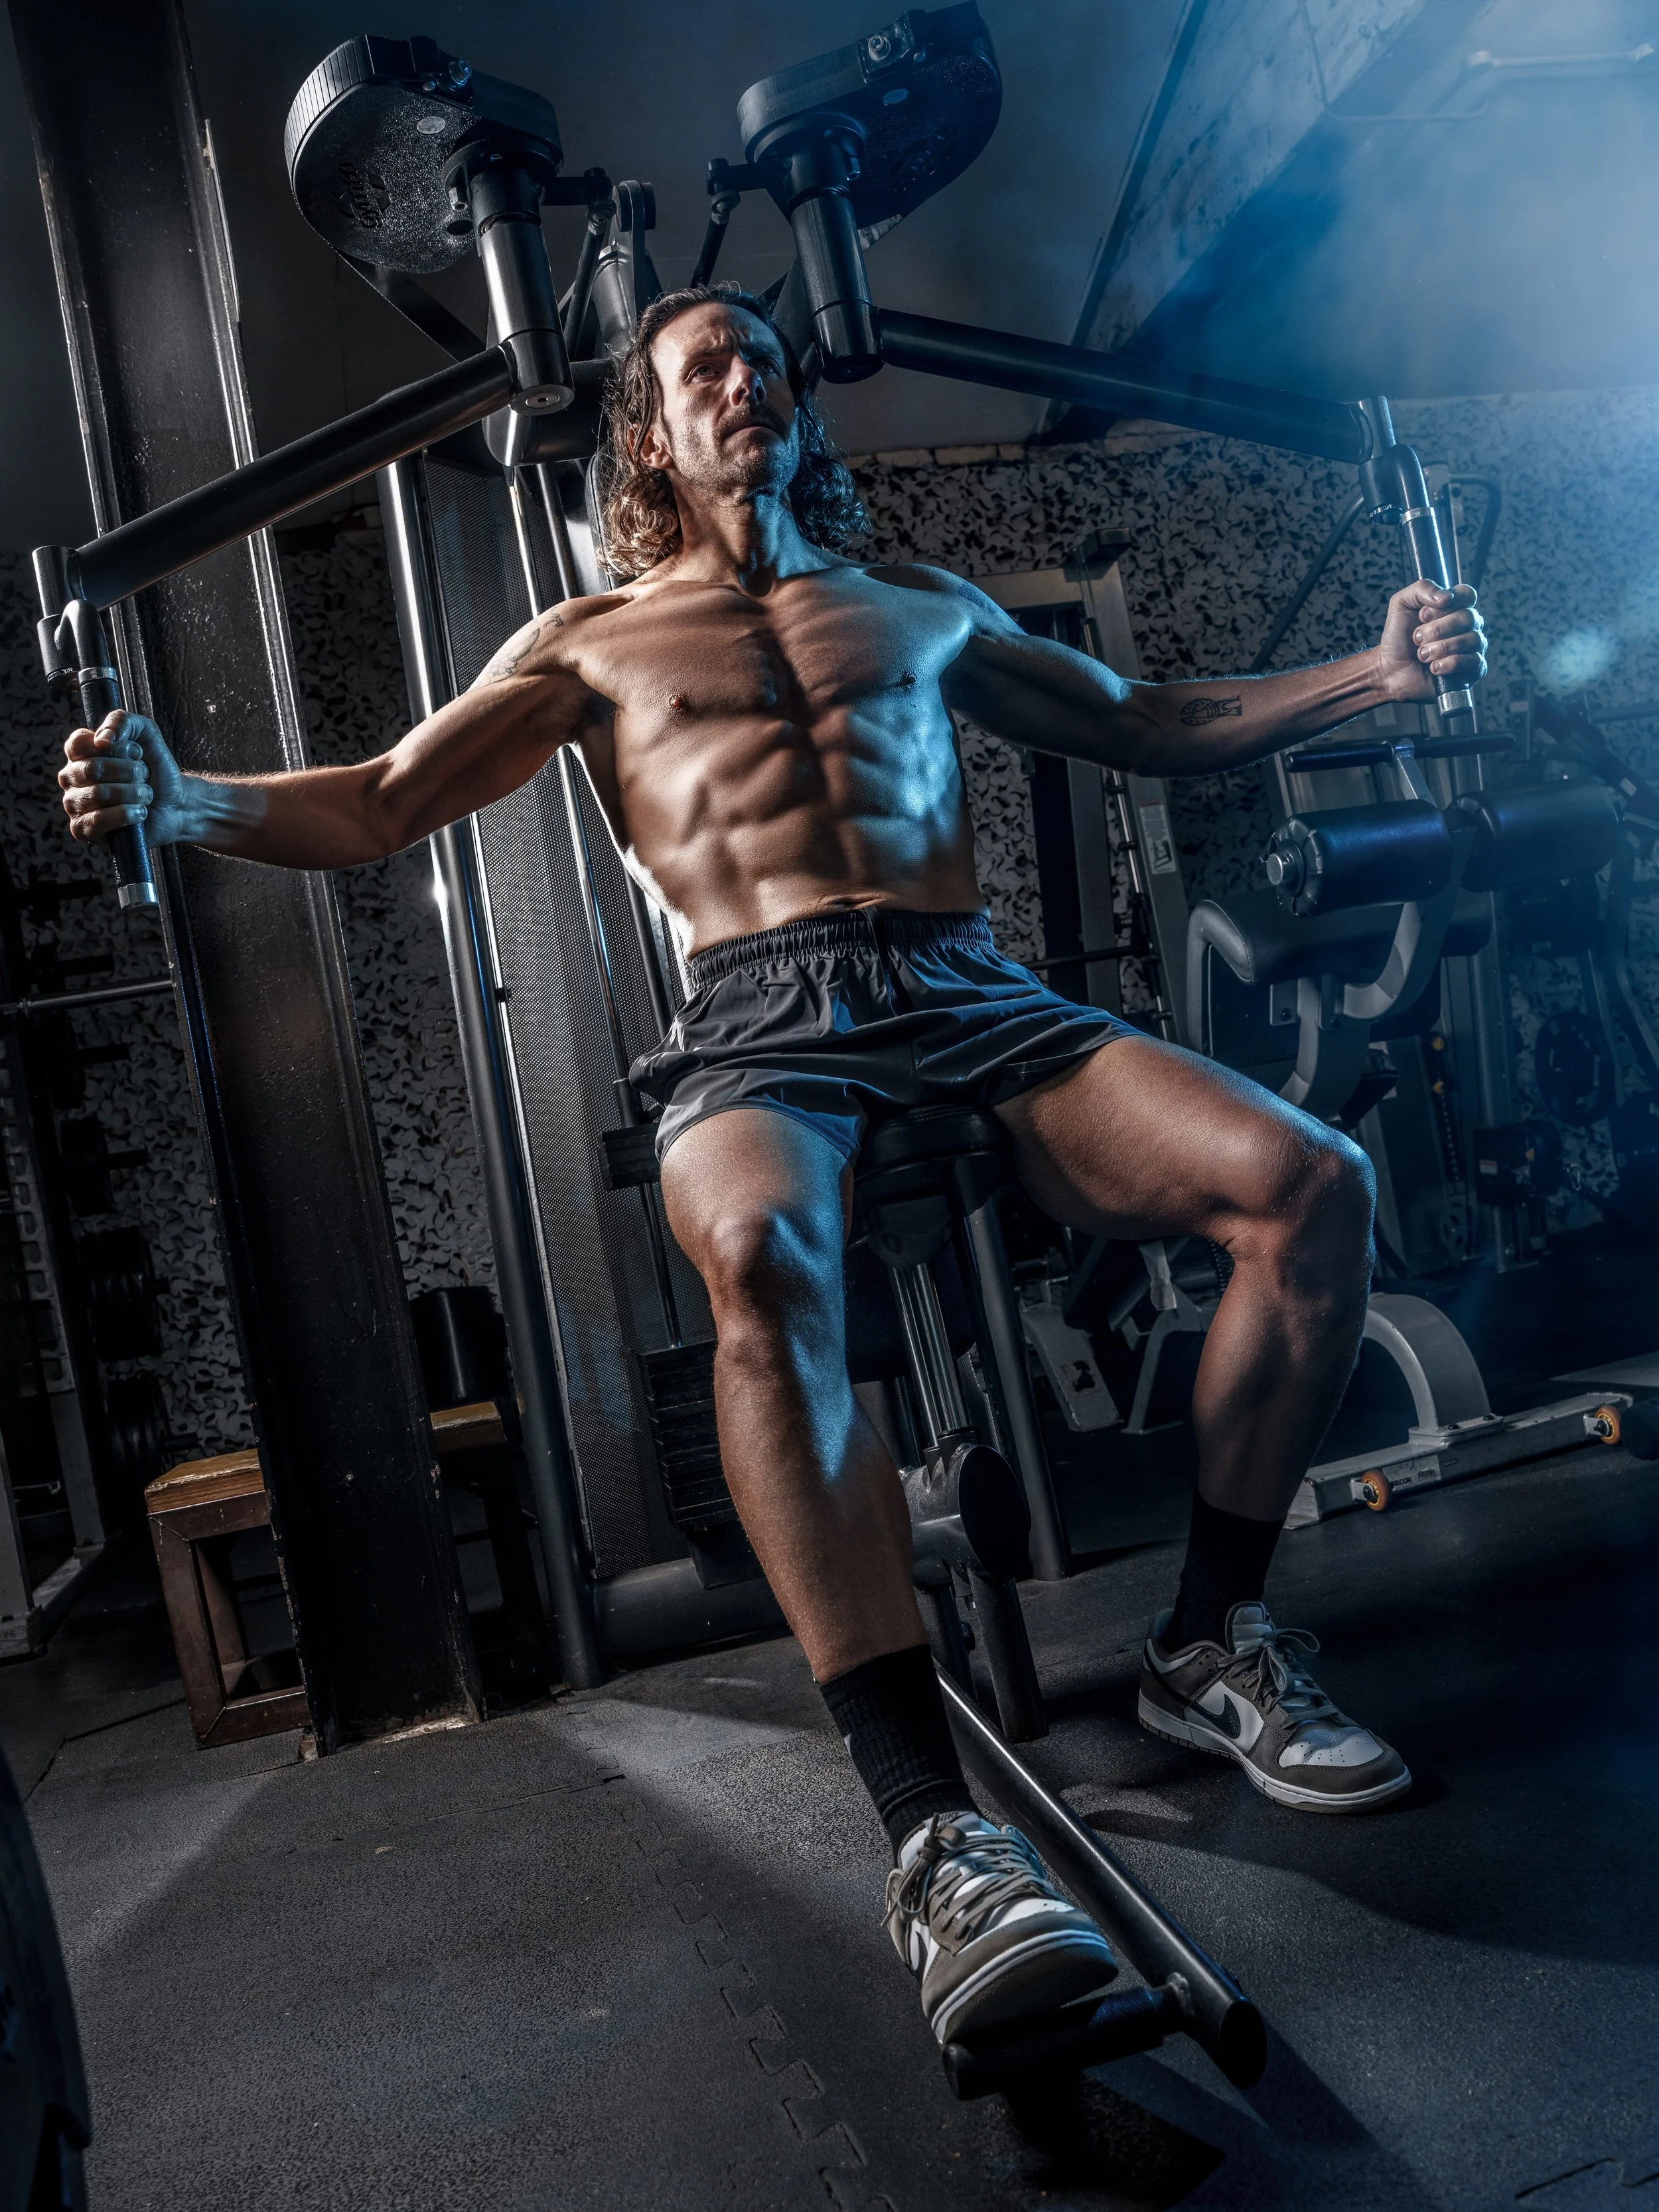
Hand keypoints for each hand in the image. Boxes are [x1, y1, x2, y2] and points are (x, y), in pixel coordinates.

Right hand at [59, 710, 188, 847]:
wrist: (176, 806)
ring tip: (146, 795)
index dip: (116, 747)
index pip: (78, 743)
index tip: (138, 753)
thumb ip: (123, 721)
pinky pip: (98, 820)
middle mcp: (71, 778)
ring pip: (99, 794)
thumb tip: (101, 739)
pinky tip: (140, 813)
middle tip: (145, 777)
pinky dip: (127, 814)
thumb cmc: (156, 770)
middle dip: (131, 772)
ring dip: (134, 793)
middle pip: (93, 769)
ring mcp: (74, 804)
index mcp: (80, 754)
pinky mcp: (82, 829)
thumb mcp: (146, 734)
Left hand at [1376, 580, 1486, 703]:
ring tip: (1422, 654)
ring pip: (1471, 639)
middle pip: (1468, 617)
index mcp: (1454, 607)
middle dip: (1436, 630)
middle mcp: (1468, 625)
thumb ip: (1422, 588)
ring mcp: (1473, 647)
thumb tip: (1447, 597)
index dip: (1445, 605)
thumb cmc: (1398, 638)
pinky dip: (1448, 664)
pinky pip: (1473, 661)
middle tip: (1417, 638)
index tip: (1423, 615)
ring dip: (1439, 648)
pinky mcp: (1474, 669)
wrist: (1391, 670)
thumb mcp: (1401, 604)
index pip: (1467, 594)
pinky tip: (1434, 668)